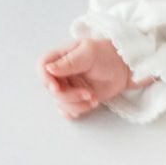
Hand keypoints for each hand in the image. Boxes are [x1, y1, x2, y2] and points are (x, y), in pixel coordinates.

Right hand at [37, 37, 156, 119]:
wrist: (123, 67)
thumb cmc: (106, 54)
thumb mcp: (88, 53)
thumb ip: (69, 62)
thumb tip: (49, 69)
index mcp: (60, 58)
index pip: (42, 67)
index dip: (45, 79)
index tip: (56, 88)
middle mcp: (61, 73)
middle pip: (52, 90)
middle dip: (69, 96)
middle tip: (88, 94)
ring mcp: (69, 87)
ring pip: (61, 102)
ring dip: (77, 105)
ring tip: (93, 98)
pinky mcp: (78, 99)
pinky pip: (68, 110)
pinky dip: (76, 111)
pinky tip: (87, 106)